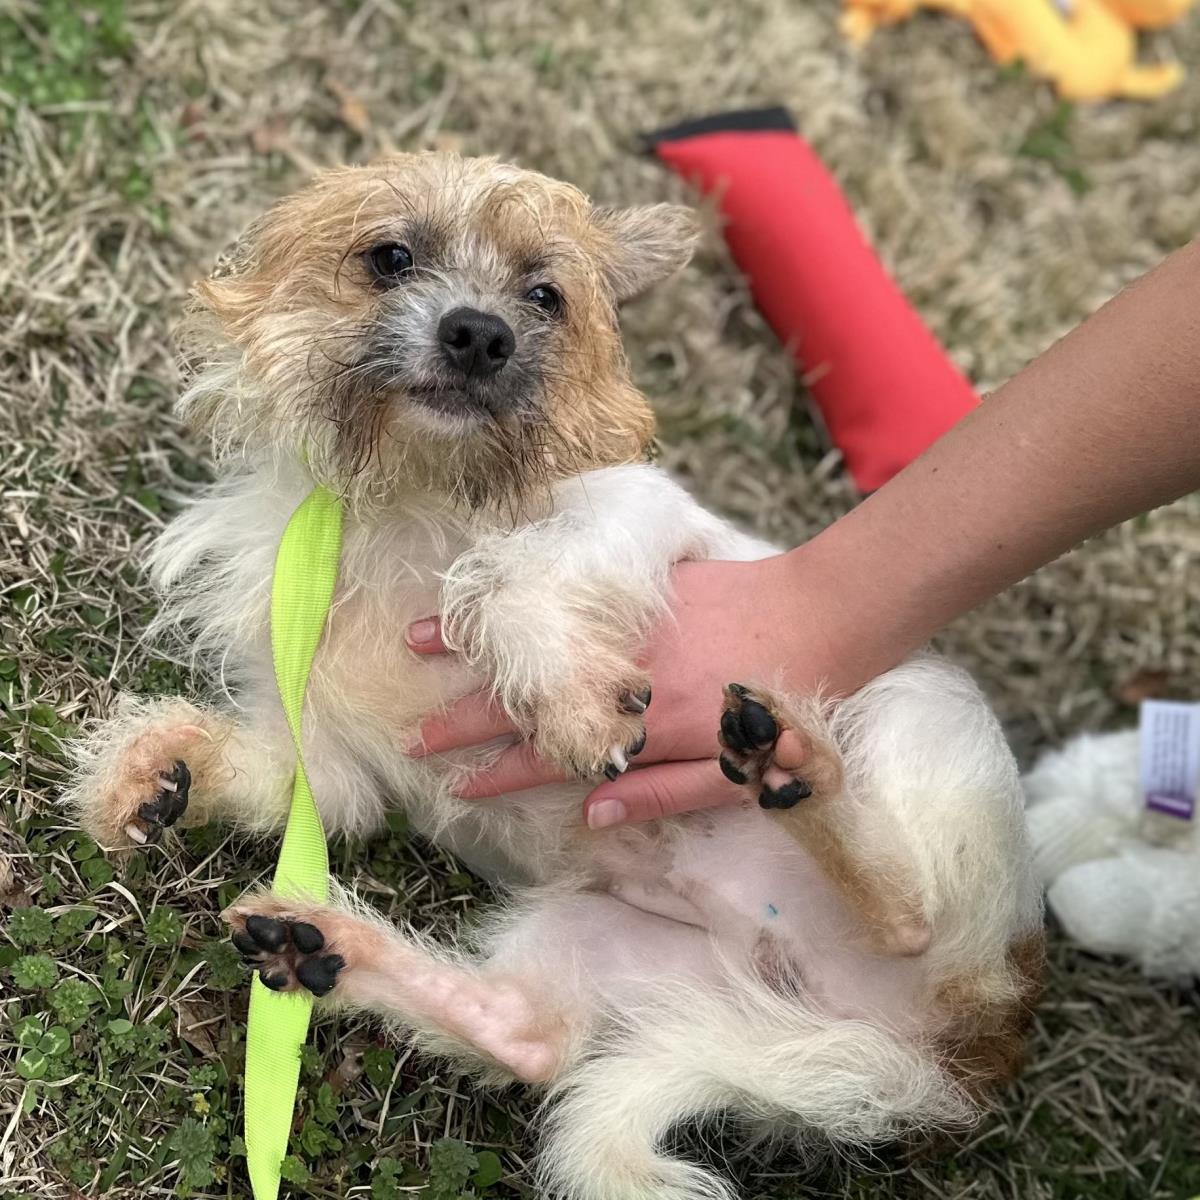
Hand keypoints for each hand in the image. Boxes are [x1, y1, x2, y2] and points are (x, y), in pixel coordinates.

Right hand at [408, 548, 864, 826]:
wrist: (824, 616)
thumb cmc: (785, 707)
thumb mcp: (735, 774)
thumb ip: (660, 795)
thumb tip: (589, 814)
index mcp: (643, 732)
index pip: (552, 759)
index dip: (501, 775)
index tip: (460, 788)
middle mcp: (621, 680)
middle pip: (527, 702)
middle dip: (464, 720)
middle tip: (416, 736)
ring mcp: (625, 629)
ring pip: (537, 641)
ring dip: (473, 643)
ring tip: (416, 645)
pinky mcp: (637, 588)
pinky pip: (567, 597)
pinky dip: (522, 596)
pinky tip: (489, 590)